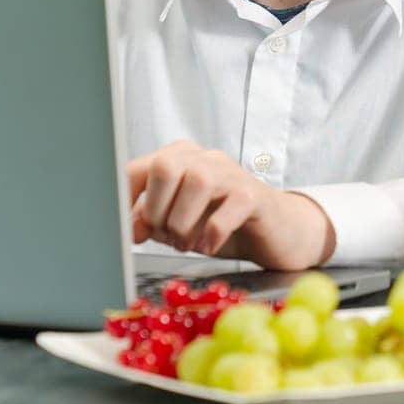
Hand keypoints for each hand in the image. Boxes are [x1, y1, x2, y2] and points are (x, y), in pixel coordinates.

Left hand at [126, 140, 336, 269]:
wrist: (278, 231)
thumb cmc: (223, 222)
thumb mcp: (180, 222)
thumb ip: (152, 220)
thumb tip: (128, 226)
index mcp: (181, 159)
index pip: (140, 168)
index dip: (126, 200)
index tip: (128, 230)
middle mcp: (205, 159)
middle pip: (165, 167)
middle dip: (157, 210)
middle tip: (166, 235)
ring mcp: (231, 174)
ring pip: (197, 182)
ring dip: (183, 223)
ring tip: (186, 243)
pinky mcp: (254, 195)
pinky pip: (227, 209)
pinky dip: (211, 234)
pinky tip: (209, 245)